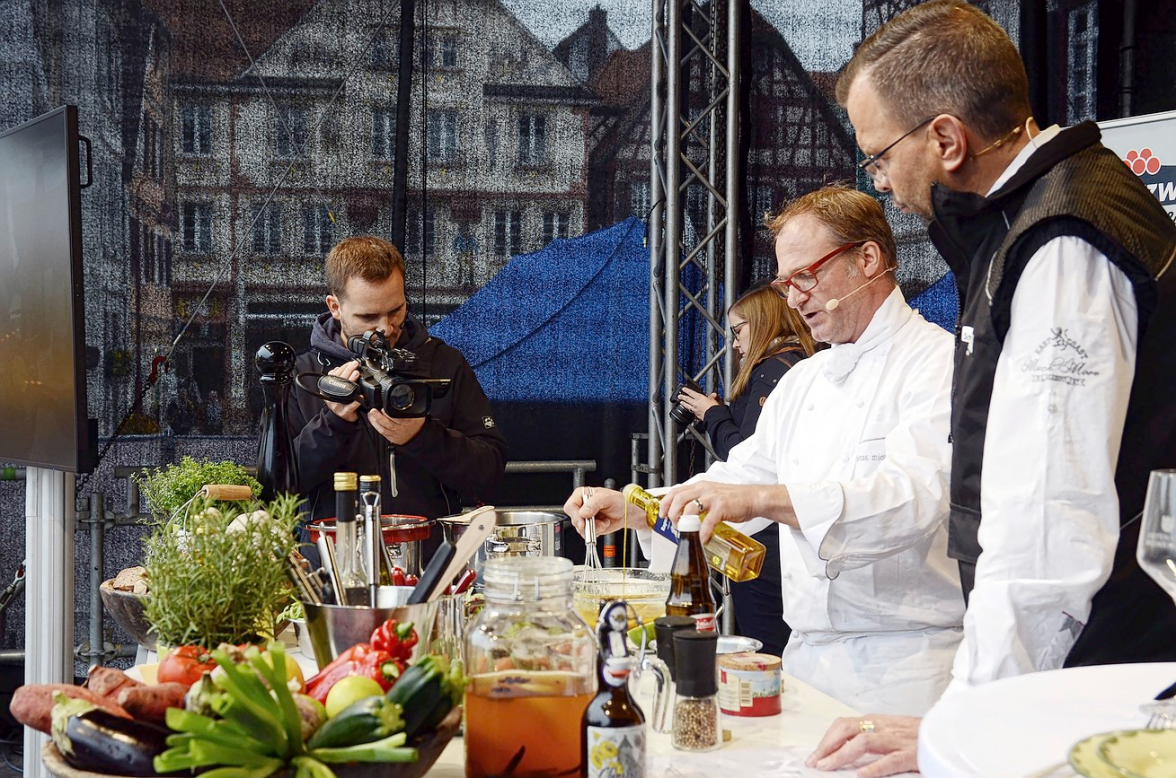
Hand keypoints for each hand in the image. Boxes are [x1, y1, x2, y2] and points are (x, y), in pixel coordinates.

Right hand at [325, 361, 361, 421]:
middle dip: (348, 371)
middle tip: (355, 365)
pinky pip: (350, 406)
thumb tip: (341, 367)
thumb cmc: (340, 401)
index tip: (350, 362)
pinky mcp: (345, 412)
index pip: (334, 375)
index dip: (343, 368)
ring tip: (357, 374)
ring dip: (351, 382)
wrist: (340, 417)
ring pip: (344, 392)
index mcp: (329, 388)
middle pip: (339, 381)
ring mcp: (337, 404)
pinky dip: (356, 401)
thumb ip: (339, 378)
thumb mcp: (337, 389)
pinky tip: (361, 396)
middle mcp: (331, 396)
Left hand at [368, 409, 425, 444]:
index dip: (389, 414)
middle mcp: (401, 428)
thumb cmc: (416, 424)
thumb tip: (410, 398)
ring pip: (384, 429)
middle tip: (373, 410)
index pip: (397, 418)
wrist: (417, 437)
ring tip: (371, 414)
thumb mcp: (418, 415)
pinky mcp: (391, 438)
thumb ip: (413, 407)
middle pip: (388, 424)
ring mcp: (395, 434)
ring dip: (375, 421)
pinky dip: (376, 426)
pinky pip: (382, 433)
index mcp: (408, 422)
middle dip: (379, 417)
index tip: (383, 409)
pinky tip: (373, 420)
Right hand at [562, 487, 629, 537]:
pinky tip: (603, 525)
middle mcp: (582, 506)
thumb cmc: (618, 501)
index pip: (571, 506)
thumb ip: (594, 503)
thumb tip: (583, 512)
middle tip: (596, 523)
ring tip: (604, 522)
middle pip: (574, 519)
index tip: (583, 521)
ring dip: (594, 528)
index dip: (575, 515)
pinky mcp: (590, 527)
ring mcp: (585, 518)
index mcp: (582, 495)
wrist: (625, 513)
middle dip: (586, 524)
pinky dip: (596, 532)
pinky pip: (587, 534)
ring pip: (580, 529)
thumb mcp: (607, 498)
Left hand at [660, 481, 793, 541]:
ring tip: (685, 532)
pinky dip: (702, 532)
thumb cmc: (734, 499)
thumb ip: (700, 502)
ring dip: (684, 522)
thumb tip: (687, 515)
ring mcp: (712, 498)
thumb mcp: (712, 495)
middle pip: (679, 498)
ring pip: (689, 508)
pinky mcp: (721, 507)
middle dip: (672, 513)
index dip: (666, 502)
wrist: (753, 498)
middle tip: (673, 524)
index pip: (676, 491)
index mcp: (700, 486)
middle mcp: (704, 489)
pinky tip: (701, 539)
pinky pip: (707, 521)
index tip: (663, 514)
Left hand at [678, 386, 720, 421]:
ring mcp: (695, 410)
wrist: (713, 416)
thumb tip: (713, 395)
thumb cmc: (713, 408)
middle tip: (679, 396)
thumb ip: (712, 397)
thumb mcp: (714, 399)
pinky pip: (691, 412)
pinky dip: (689, 410)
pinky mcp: (696, 415)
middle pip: (687, 399)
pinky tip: (689, 410)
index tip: (683, 389)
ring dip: (684, 404)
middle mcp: (696, 403)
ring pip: (687, 406)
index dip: (686, 390)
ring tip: (681, 402)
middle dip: (682, 397)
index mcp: (699, 397)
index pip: (691, 392)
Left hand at [807, 715, 920, 776]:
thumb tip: (847, 753)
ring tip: (828, 767)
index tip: (815, 755)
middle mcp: (885, 727)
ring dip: (842, 755)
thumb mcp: (893, 733)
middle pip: (847, 729)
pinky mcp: (912, 754)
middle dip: (827, 746)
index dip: (827, 739)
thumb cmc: (922, 736)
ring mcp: (898, 739)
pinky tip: (860, 775)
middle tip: (815, 762)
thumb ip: (873, 740)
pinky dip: (873, 768)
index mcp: (878, 722)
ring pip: (863, 742)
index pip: (844, 725)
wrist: (951, 732)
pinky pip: (890, 760)